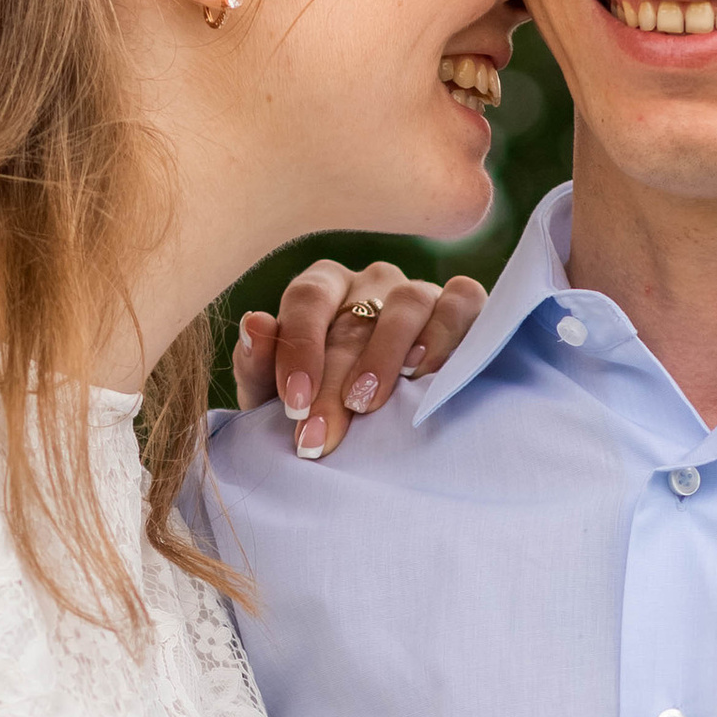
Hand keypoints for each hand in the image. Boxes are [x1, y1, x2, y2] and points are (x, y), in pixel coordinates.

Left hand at [232, 259, 485, 459]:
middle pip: (355, 319)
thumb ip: (260, 366)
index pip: (307, 299)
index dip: (299, 349)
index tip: (295, 404)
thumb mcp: (276, 399)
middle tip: (322, 434)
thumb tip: (254, 324)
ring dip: (387, 354)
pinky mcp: (461, 306)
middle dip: (335, 381)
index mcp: (322, 290)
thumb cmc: (320, 409)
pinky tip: (428, 369)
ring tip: (369, 402)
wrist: (373, 432)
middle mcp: (370, 282)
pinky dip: (447, 331)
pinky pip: (462, 301)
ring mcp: (419, 291)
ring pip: (409, 302)